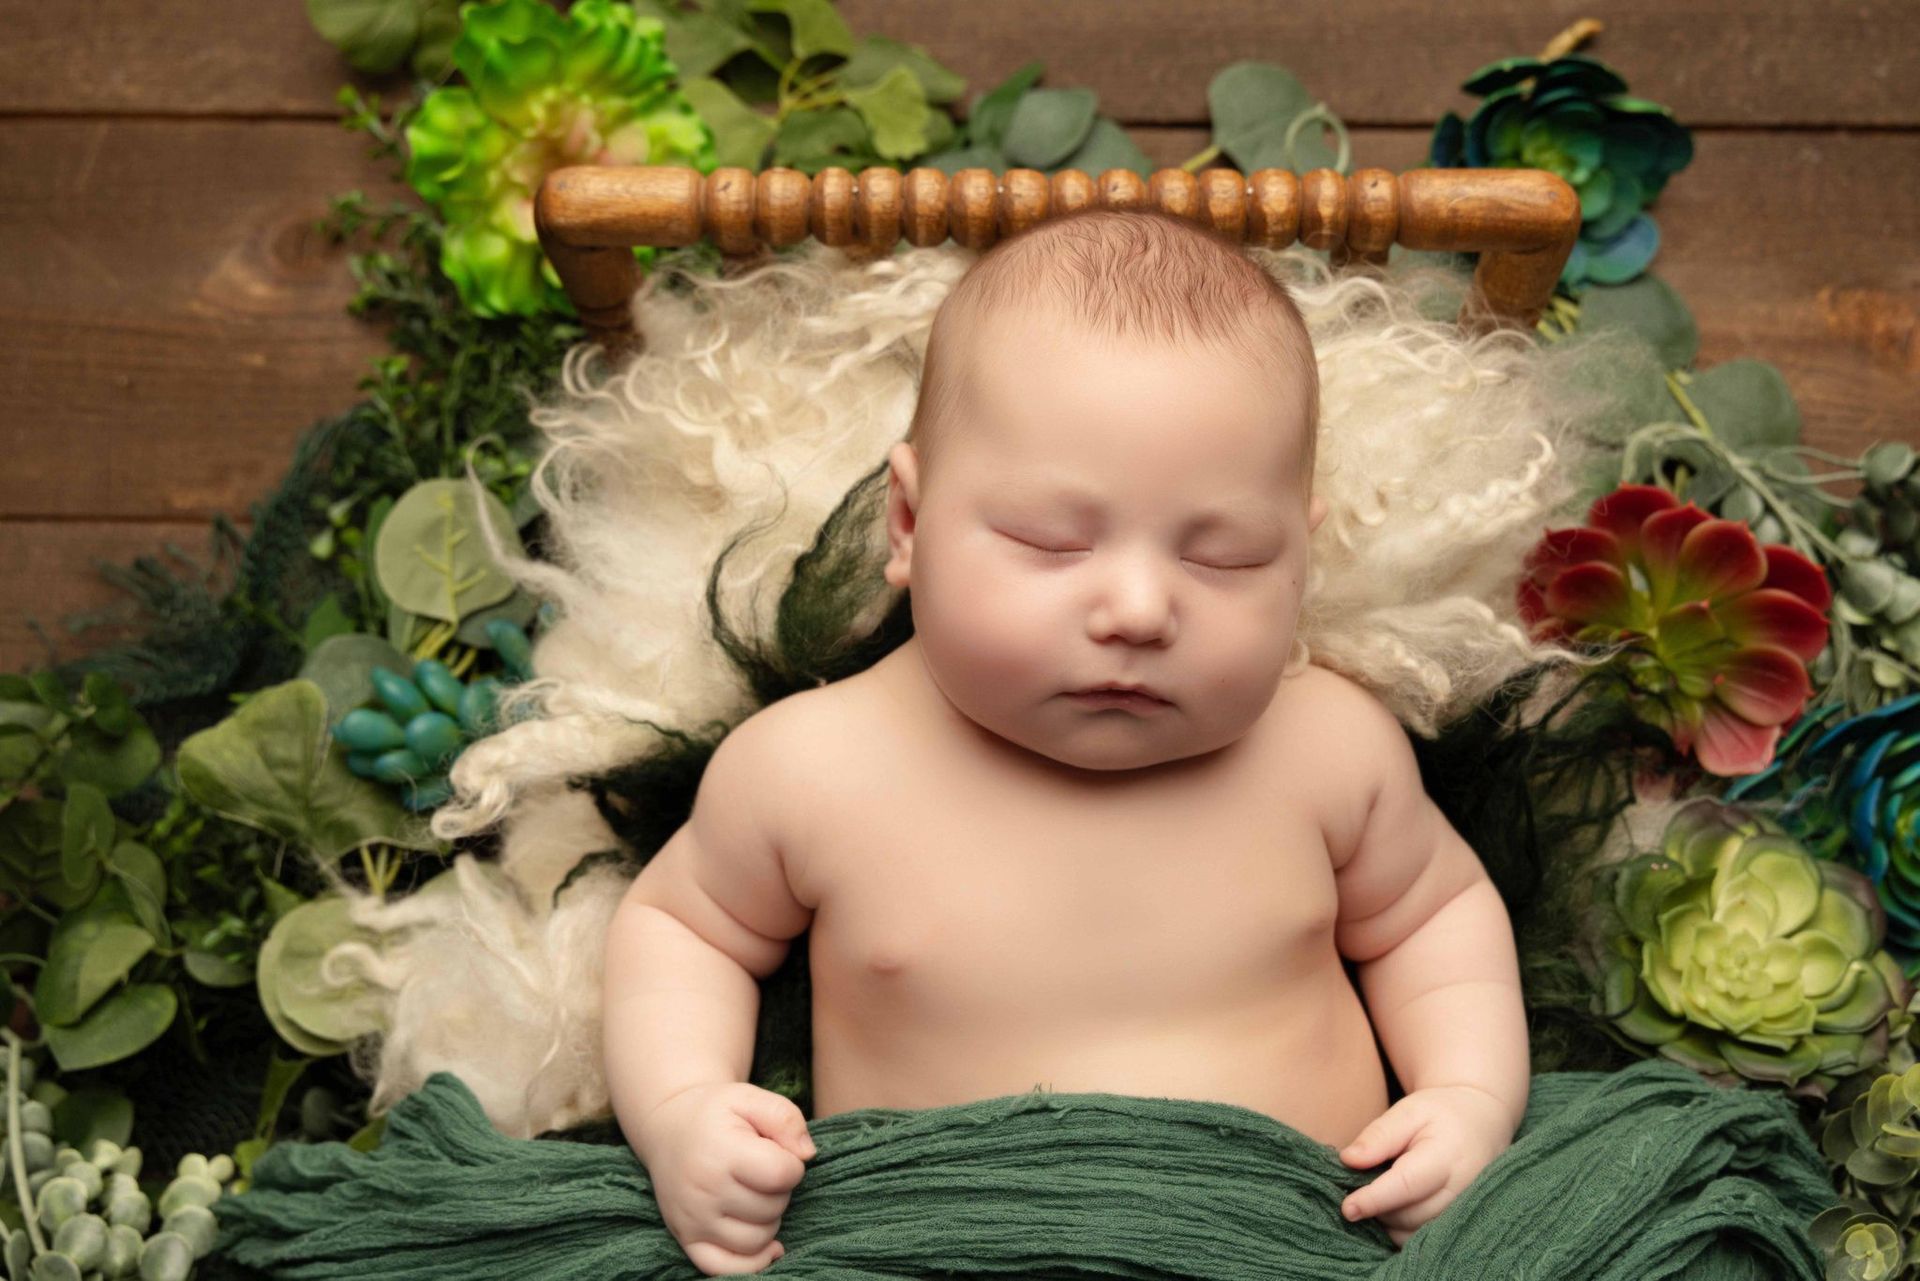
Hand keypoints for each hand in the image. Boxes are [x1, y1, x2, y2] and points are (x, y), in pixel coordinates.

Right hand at [636, 1082, 817, 1275]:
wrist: (669, 1127)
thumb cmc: (717, 1114)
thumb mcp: (750, 1096)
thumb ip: (786, 1118)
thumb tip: (807, 1156)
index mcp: (721, 1153)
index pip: (782, 1175)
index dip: (792, 1164)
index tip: (778, 1152)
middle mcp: (704, 1191)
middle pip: (772, 1208)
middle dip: (779, 1190)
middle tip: (762, 1170)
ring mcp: (693, 1220)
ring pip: (757, 1240)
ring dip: (769, 1220)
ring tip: (755, 1193)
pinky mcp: (686, 1239)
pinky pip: (725, 1268)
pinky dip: (752, 1261)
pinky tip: (766, 1243)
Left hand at [1335, 1084, 1514, 1247]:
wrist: (1481, 1123)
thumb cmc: (1440, 1114)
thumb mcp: (1408, 1111)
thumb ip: (1379, 1136)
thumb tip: (1349, 1160)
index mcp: (1447, 1157)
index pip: (1407, 1185)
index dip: (1374, 1199)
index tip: (1347, 1207)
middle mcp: (1462, 1191)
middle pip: (1408, 1215)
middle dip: (1377, 1208)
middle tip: (1356, 1186)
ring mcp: (1464, 1211)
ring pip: (1414, 1232)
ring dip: (1387, 1221)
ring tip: (1375, 1192)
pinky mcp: (1459, 1222)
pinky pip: (1423, 1239)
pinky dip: (1400, 1229)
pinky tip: (1390, 1207)